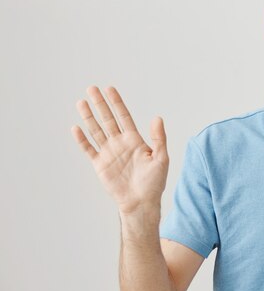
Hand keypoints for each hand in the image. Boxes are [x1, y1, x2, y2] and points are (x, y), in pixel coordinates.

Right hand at [71, 86, 168, 214]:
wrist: (141, 202)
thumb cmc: (154, 182)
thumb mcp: (161, 158)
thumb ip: (159, 138)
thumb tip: (157, 118)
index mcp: (135, 140)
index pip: (124, 116)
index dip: (117, 103)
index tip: (110, 89)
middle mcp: (120, 143)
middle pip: (108, 119)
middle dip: (100, 104)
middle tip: (92, 88)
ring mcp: (109, 153)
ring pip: (96, 130)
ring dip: (89, 117)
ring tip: (82, 102)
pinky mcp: (100, 165)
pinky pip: (89, 149)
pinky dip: (82, 139)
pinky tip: (76, 128)